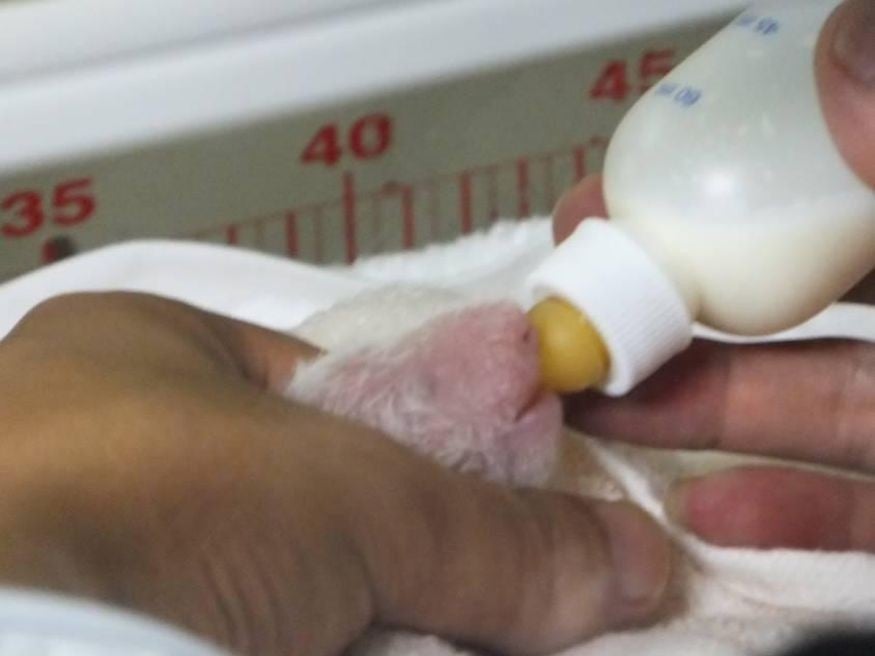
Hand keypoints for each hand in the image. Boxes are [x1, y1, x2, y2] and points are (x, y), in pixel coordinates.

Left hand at [0, 292, 669, 655]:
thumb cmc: (149, 505)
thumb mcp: (344, 498)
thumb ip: (484, 529)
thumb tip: (629, 557)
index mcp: (156, 352)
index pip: (339, 386)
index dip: (437, 435)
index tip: (520, 483)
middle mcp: (124, 443)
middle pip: (324, 496)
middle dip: (419, 543)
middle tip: (512, 584)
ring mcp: (115, 547)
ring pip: (297, 579)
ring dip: (386, 611)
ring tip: (468, 628)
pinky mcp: (114, 627)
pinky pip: (262, 625)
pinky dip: (335, 640)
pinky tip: (373, 645)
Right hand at [551, 0, 874, 553]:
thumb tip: (841, 50)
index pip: (802, 184)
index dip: (702, 188)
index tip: (609, 201)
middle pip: (784, 297)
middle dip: (670, 298)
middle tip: (577, 305)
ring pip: (807, 401)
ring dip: (694, 408)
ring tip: (600, 406)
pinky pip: (857, 503)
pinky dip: (780, 507)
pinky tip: (705, 507)